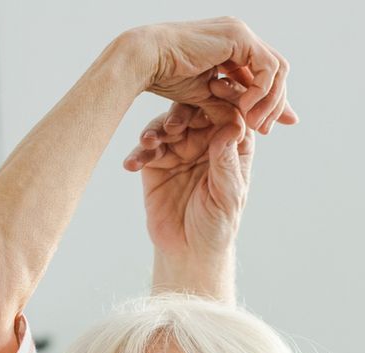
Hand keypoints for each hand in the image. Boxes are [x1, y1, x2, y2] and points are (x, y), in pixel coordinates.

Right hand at [123, 17, 298, 132]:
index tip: (273, 127)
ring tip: (254, 123)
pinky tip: (245, 108)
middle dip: (276, 104)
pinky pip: (268, 67)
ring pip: (278, 68)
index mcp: (233, 46)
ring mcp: (241, 33)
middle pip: (277, 71)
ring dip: (271, 100)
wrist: (146, 60)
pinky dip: (262, 91)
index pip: (266, 73)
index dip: (274, 101)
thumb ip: (232, 107)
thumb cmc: (167, 77)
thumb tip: (252, 125)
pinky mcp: (239, 36)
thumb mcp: (208, 98)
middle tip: (265, 130)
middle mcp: (240, 36)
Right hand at [125, 102, 252, 263]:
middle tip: (174, 125)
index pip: (230, 114)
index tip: (214, 89)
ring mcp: (179, 148)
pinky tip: (132, 164)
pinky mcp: (156, 161)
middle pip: (195, 112)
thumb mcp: (227, 196)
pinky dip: (138, 152)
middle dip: (183, 114)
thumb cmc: (217, 225)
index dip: (224, 99)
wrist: (188, 251)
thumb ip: (227, 162)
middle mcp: (206, 140)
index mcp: (231, 145)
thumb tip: (231, 125)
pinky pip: (145, 149)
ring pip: (167, 125)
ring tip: (149, 142)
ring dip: (156, 130)